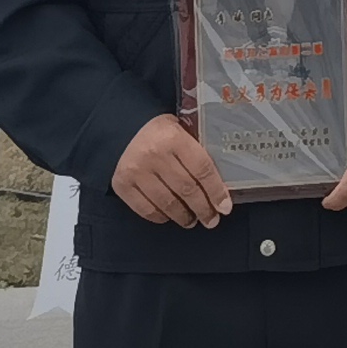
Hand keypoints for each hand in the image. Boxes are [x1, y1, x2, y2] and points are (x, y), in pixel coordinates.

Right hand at [108, 114, 231, 228]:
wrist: (125, 126)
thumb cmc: (161, 131)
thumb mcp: (183, 130)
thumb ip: (199, 151)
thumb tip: (221, 185)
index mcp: (174, 137)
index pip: (202, 169)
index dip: (216, 191)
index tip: (224, 207)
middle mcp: (154, 154)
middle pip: (186, 189)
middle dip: (203, 209)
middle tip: (211, 220)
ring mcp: (136, 170)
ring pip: (167, 203)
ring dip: (183, 216)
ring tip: (192, 220)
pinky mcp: (122, 184)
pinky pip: (146, 209)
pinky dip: (161, 216)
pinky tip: (169, 216)